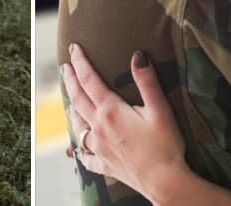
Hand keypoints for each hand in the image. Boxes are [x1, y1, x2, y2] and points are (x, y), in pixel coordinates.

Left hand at [62, 45, 186, 202]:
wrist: (165, 182)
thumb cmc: (165, 146)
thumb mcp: (160, 110)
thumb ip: (147, 82)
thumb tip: (137, 55)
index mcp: (111, 111)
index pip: (89, 80)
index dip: (80, 62)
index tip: (73, 49)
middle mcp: (99, 128)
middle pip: (78, 99)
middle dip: (70, 81)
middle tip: (64, 67)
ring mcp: (99, 148)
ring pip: (78, 126)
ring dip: (72, 110)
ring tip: (69, 102)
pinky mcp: (104, 165)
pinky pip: (86, 157)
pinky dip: (80, 150)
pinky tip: (77, 150)